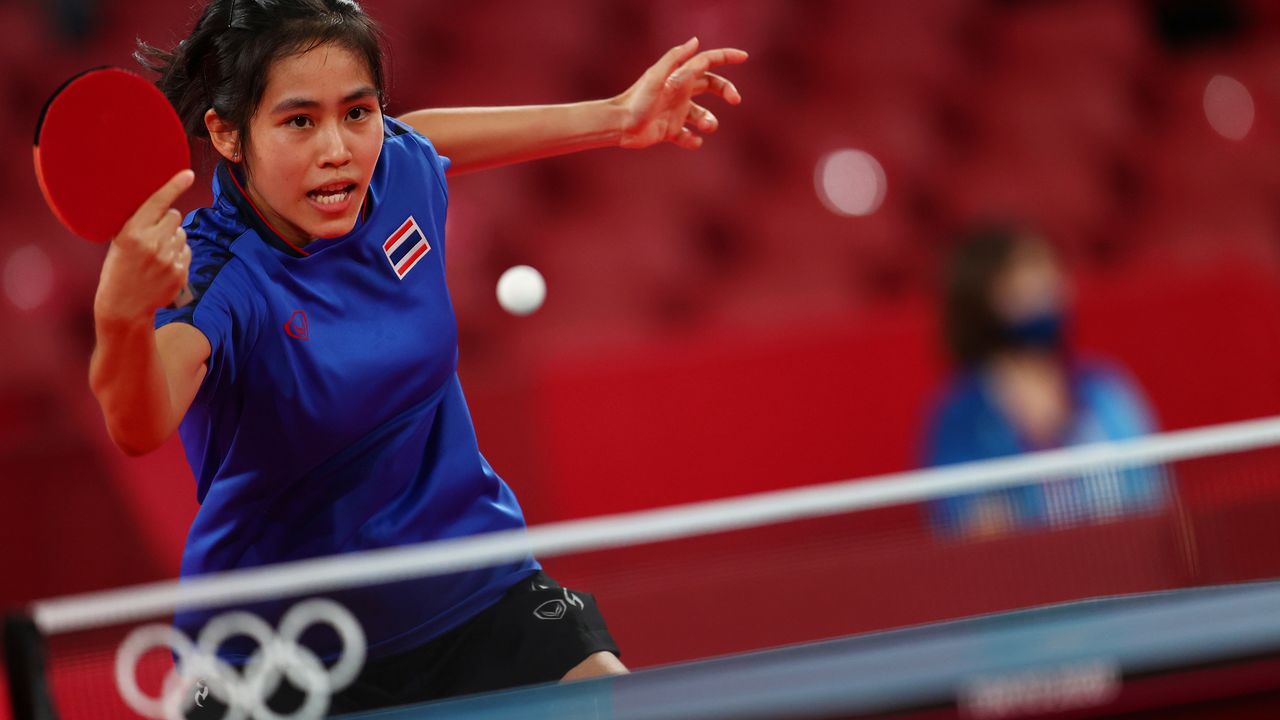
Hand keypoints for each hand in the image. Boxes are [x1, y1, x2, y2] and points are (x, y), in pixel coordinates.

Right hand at [95, 169, 194, 322]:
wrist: (124, 306)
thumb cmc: (118, 270)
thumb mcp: (120, 244)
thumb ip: (140, 225)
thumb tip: (165, 207)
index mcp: (132, 232)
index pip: (158, 202)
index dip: (174, 186)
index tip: (188, 174)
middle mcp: (152, 243)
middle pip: (175, 216)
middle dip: (167, 221)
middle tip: (153, 235)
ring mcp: (168, 259)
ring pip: (182, 233)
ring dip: (173, 238)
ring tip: (155, 254)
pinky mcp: (180, 272)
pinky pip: (186, 250)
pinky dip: (178, 254)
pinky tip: (163, 265)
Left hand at [614, 37, 747, 149]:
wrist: (619, 125)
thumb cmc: (636, 100)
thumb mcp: (656, 76)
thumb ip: (675, 59)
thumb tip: (696, 42)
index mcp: (678, 77)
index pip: (706, 62)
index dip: (725, 57)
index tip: (744, 57)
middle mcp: (680, 93)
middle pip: (712, 86)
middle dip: (727, 90)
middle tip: (736, 100)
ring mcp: (676, 113)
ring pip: (704, 115)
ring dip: (710, 121)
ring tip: (704, 126)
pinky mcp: (671, 131)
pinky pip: (690, 137)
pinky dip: (694, 141)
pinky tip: (691, 140)